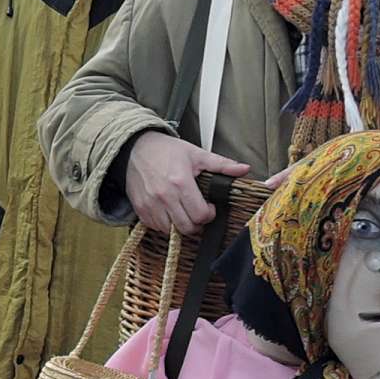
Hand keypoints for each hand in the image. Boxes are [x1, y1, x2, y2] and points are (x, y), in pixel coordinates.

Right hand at [122, 131, 251, 234]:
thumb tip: (244, 169)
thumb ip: (222, 164)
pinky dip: (165, 224)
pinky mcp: (140, 210)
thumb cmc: (166, 150)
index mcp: (180, 182)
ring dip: (181, 224)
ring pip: (171, 231)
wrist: (135, 148)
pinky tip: (170, 211)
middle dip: (197, 223)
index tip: (209, 206)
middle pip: (187, 227)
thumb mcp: (196, 154)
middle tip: (198, 211)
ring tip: (184, 211)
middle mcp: (164, 196)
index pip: (200, 215)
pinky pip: (156, 227)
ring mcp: (150, 204)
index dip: (209, 214)